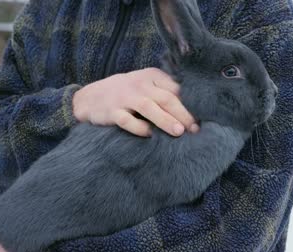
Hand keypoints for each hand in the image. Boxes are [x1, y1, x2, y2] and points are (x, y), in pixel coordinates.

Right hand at [72, 67, 198, 136]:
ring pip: (148, 107)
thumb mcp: (145, 85)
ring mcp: (124, 98)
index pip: (175, 89)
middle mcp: (139, 85)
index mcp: (151, 76)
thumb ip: (165, 92)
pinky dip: (139, 127)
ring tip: (179, 132)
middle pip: (165, 98)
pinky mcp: (111, 112)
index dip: (190, 104)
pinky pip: (127, 120)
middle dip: (183, 114)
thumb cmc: (127, 93)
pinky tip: (149, 135)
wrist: (90, 97)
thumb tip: (194, 111)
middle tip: (194, 128)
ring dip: (165, 120)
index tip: (202, 118)